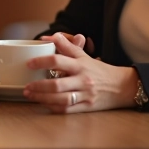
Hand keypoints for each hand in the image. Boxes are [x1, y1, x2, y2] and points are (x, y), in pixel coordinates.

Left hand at [23, 33, 138, 113]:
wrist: (121, 86)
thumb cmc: (98, 70)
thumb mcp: (83, 55)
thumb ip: (64, 45)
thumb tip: (46, 38)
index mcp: (80, 64)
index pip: (58, 60)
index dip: (41, 61)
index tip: (29, 64)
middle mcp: (83, 80)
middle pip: (58, 84)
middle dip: (39, 86)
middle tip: (26, 86)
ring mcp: (85, 95)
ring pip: (61, 99)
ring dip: (43, 98)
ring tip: (30, 95)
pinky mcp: (87, 107)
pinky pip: (67, 109)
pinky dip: (53, 107)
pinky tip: (43, 103)